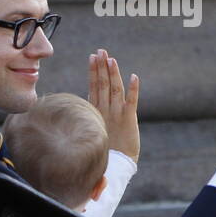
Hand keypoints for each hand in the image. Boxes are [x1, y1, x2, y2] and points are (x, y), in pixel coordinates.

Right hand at [88, 48, 139, 162]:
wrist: (114, 165)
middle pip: (102, 84)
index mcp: (95, 112)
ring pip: (114, 88)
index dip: (94, 71)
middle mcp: (104, 110)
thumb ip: (87, 119)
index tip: (93, 57)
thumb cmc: (103, 151)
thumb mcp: (93, 131)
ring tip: (111, 58)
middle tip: (101, 51)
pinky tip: (134, 76)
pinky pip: (132, 101)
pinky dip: (133, 88)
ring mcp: (116, 113)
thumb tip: (81, 108)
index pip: (94, 86)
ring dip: (113, 72)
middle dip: (102, 66)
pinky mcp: (129, 119)